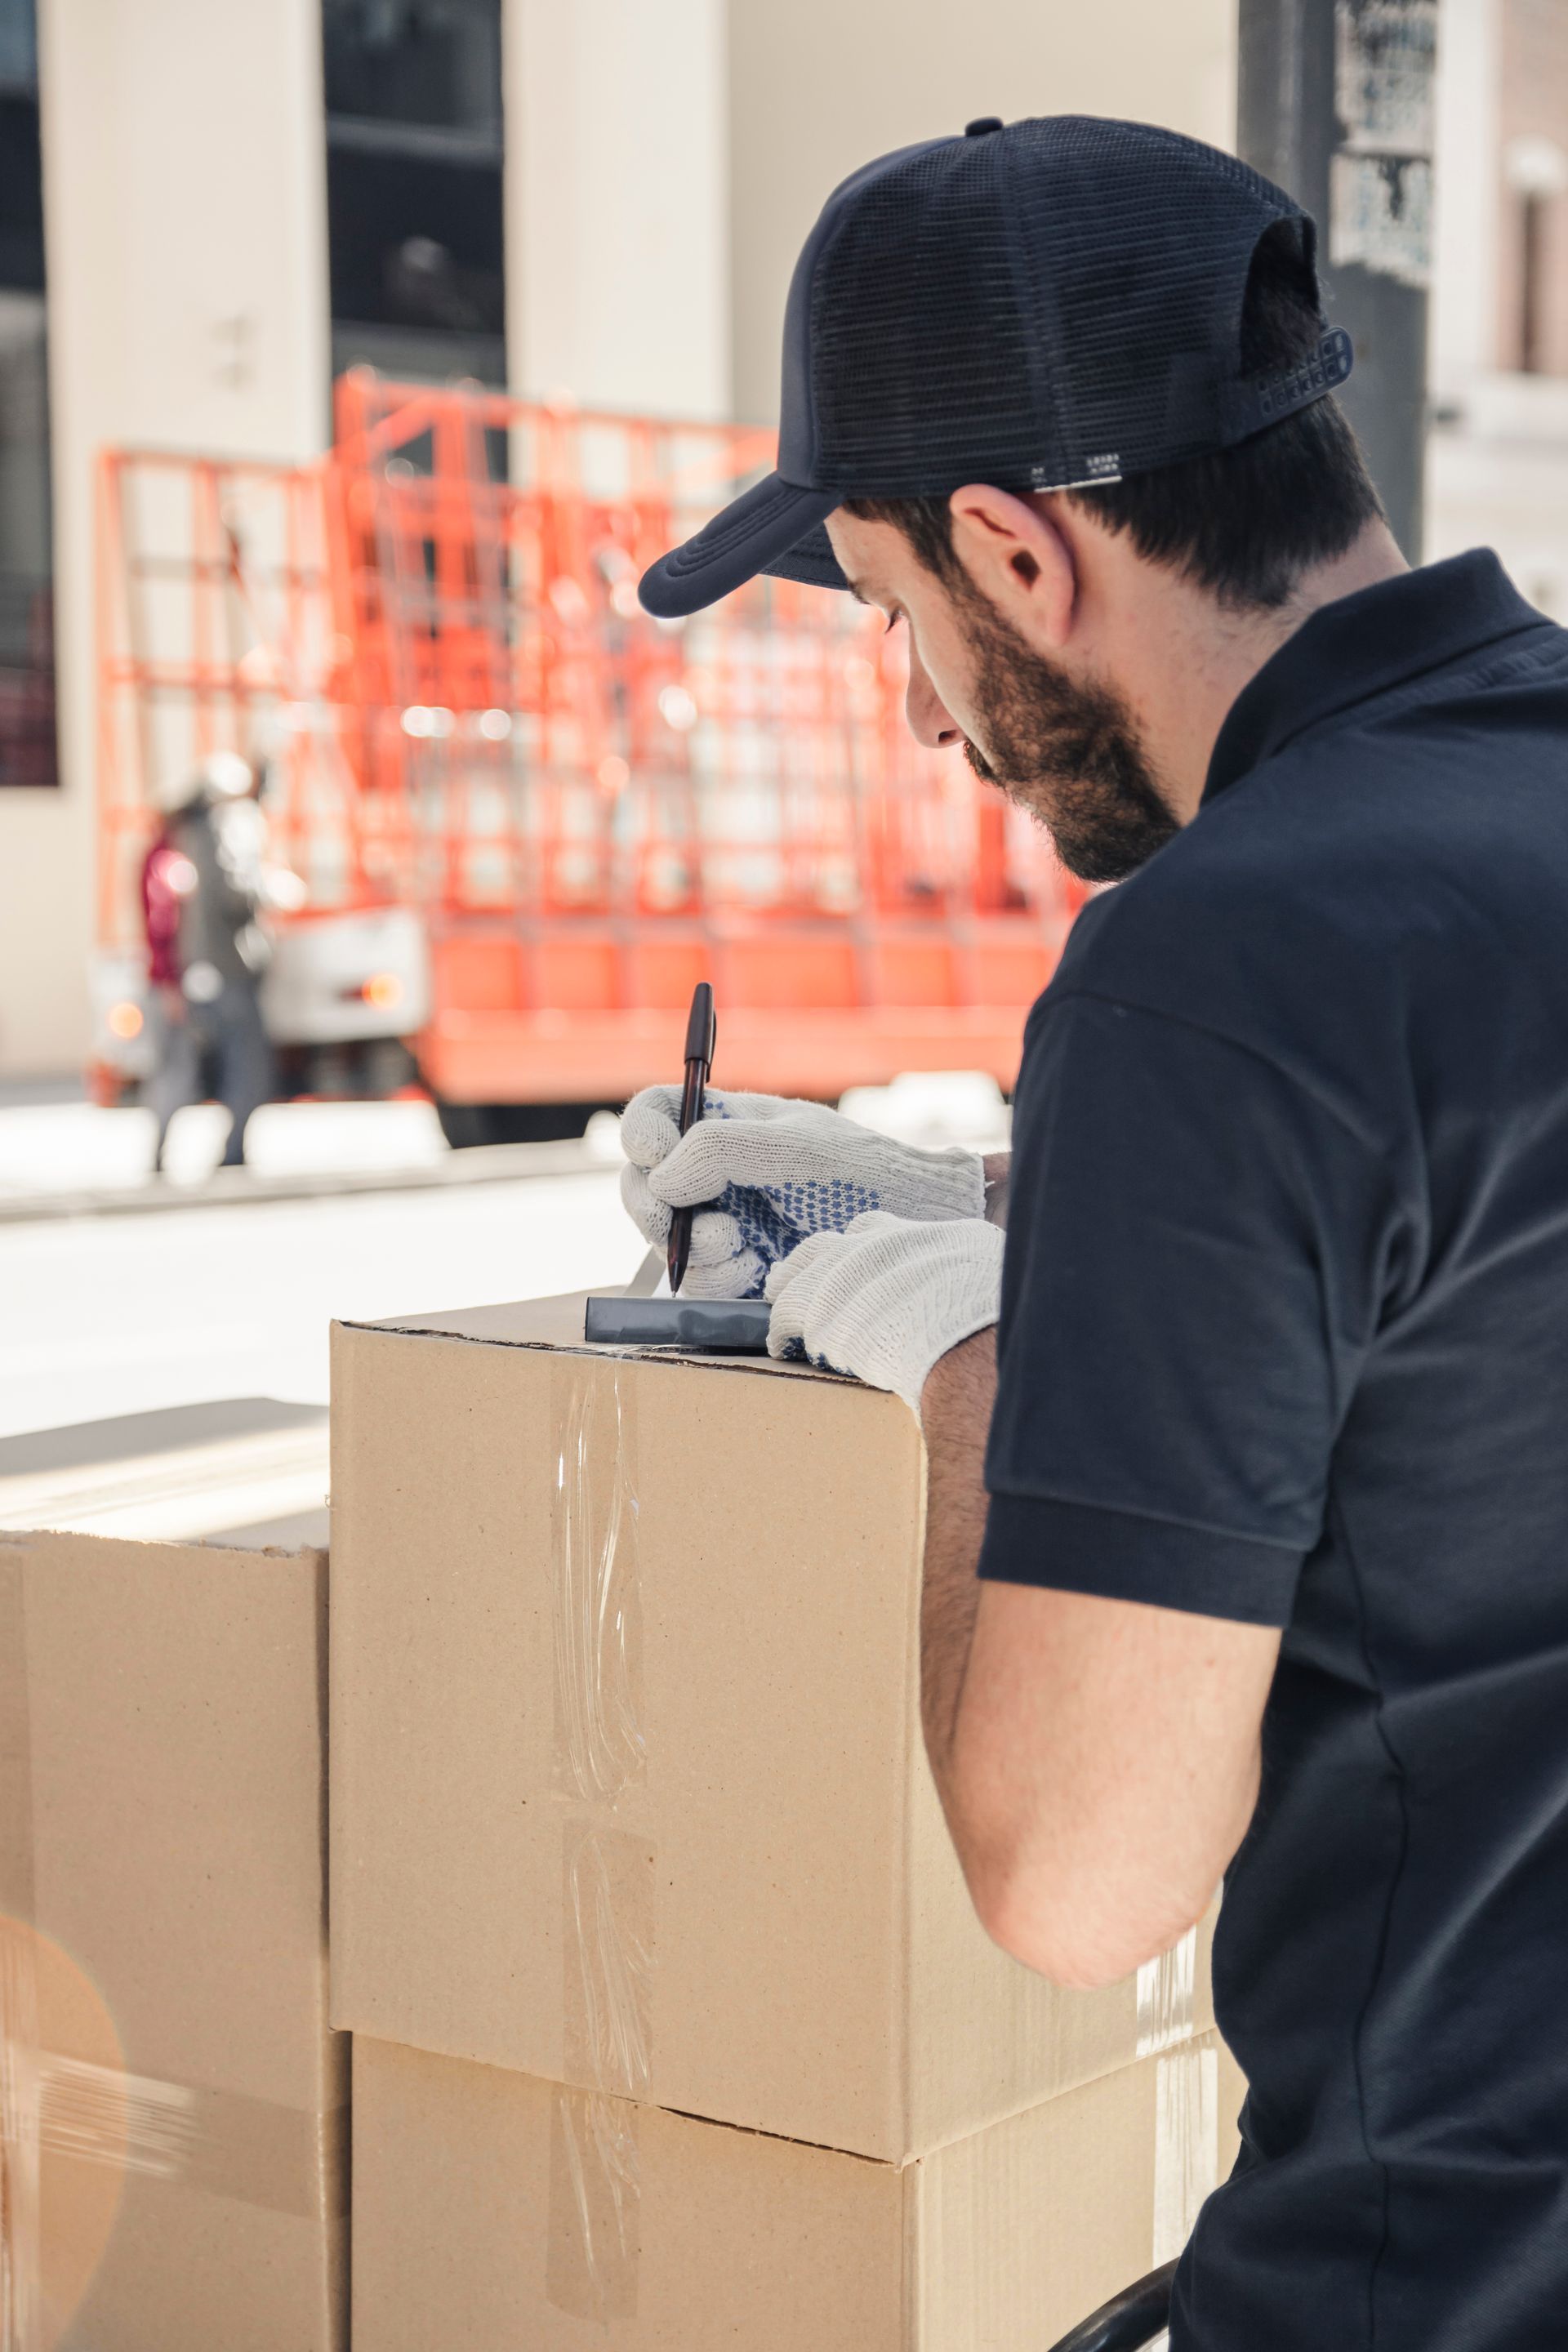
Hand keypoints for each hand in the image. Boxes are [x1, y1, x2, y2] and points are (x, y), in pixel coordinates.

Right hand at [619, 1088, 984, 1298]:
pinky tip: (758, 1268)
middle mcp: (714, 1173)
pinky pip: (701, 1280)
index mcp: (726, 1124)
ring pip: (667, 1240)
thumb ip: (720, 1148)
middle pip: (644, 1183)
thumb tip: (660, 1177)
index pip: (658, 1115)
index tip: (654, 1153)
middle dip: (652, 1205)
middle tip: (673, 1220)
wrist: (914, 1228)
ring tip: (739, 1244)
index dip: (642, 1132)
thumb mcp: (794, 1146)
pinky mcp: (740, 1270)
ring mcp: (725, 1222)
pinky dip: (719, 1278)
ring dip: (691, 1247)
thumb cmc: (864, 1171)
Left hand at [764, 1211, 1004, 1415]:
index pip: (869, 1227)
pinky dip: (782, 1331)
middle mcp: (866, 1248)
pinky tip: (780, 1343)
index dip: (857, 1245)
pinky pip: (786, 1319)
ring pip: (796, 1279)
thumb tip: (976, 1261)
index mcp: (904, 1235)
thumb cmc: (983, 1299)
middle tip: (791, 1276)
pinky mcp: (818, 1315)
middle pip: (822, 1247)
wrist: (962, 1331)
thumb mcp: (981, 1256)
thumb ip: (966, 1253)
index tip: (852, 1255)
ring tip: (777, 1305)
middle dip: (807, 1262)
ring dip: (787, 1292)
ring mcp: (838, 1278)